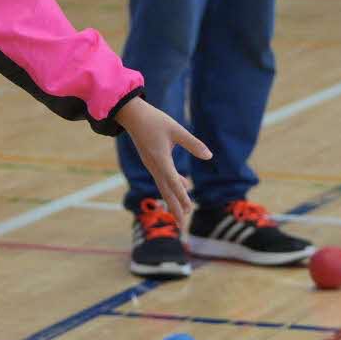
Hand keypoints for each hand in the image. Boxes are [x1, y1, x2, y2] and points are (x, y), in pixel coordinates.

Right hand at [114, 97, 209, 229]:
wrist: (131, 115)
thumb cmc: (154, 120)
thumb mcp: (176, 129)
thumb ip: (193, 143)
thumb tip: (209, 155)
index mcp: (161, 159)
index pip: (173, 182)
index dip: (182, 196)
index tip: (189, 209)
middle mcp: (154, 166)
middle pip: (166, 191)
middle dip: (175, 207)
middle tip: (183, 224)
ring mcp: (151, 165)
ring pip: (164, 186)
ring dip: (173, 200)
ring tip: (184, 213)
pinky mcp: (151, 161)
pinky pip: (163, 178)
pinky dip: (172, 185)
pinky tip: (184, 185)